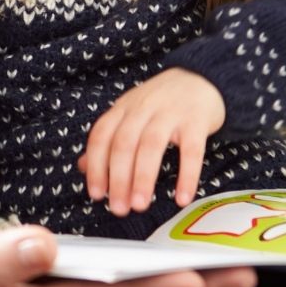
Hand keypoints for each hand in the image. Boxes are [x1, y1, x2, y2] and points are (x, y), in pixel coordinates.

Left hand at [77, 69, 224, 215]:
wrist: (202, 78)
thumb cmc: (162, 103)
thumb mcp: (131, 114)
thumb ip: (109, 139)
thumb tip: (84, 167)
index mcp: (123, 108)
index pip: (102, 136)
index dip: (96, 166)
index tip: (96, 194)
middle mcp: (143, 108)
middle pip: (124, 143)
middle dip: (119, 179)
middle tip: (119, 208)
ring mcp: (170, 112)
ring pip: (151, 146)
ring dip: (143, 178)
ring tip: (140, 205)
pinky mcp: (196, 120)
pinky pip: (191, 151)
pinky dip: (186, 176)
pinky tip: (181, 198)